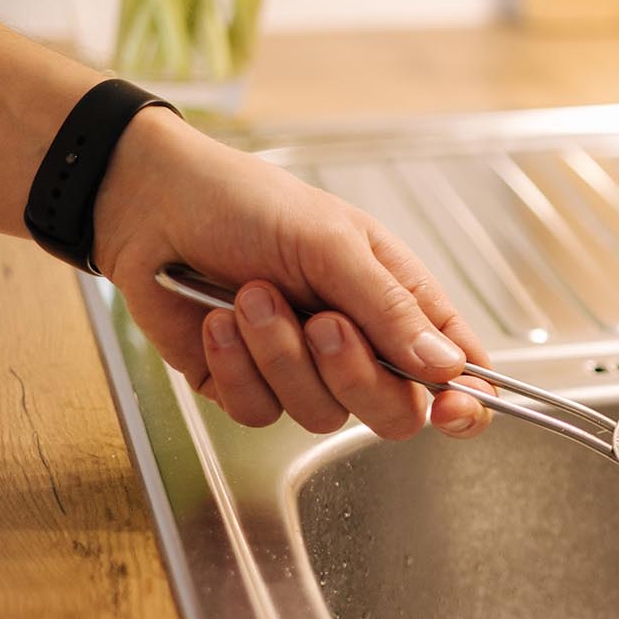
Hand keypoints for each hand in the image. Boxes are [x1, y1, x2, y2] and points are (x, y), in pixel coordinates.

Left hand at [90, 107, 492, 439]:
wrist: (152, 205)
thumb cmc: (250, 204)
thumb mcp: (332, 242)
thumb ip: (390, 308)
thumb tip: (448, 366)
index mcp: (398, 304)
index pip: (454, 368)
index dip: (465, 399)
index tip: (454, 407)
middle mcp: (359, 345)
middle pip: (393, 411)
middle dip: (355, 374)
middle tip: (322, 322)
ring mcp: (303, 371)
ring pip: (321, 414)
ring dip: (280, 354)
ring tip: (251, 295)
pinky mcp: (248, 388)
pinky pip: (260, 412)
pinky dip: (236, 364)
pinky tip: (218, 319)